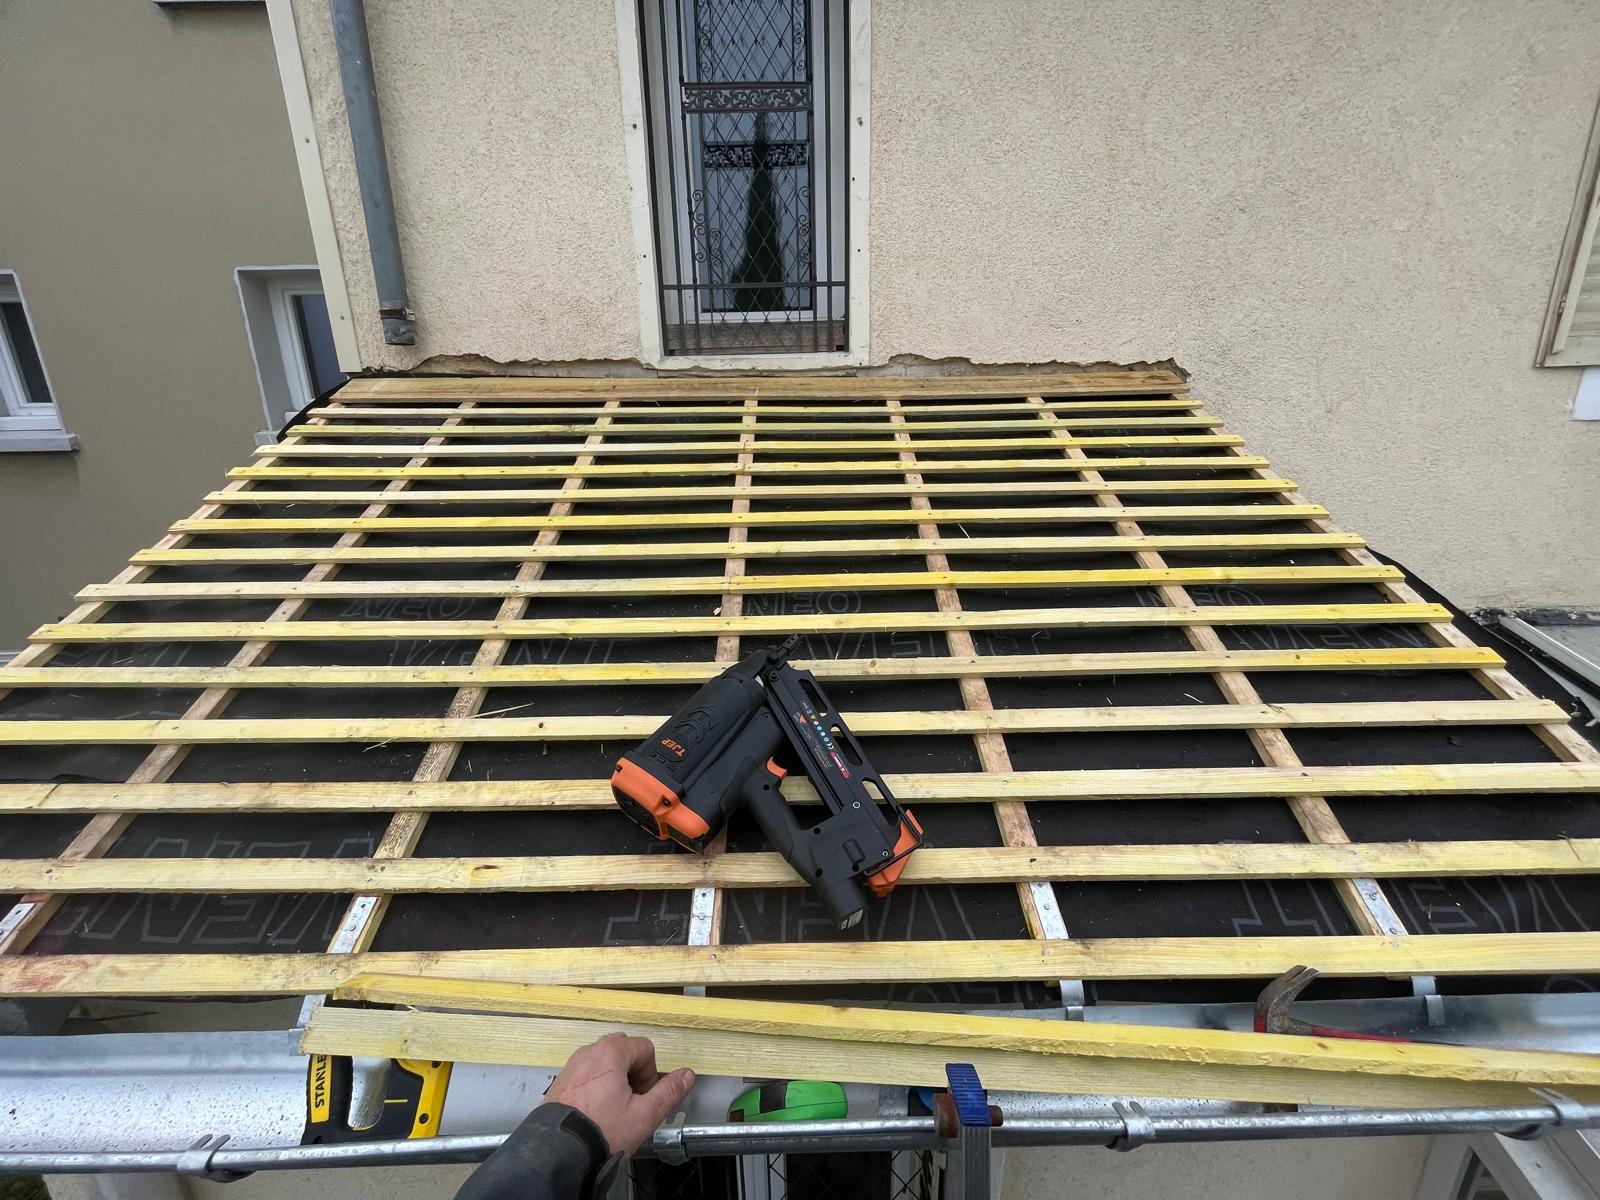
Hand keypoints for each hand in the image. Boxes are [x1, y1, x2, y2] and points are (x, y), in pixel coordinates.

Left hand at [543, 1032, 695, 1156]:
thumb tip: (687, 1075)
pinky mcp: (560, 1082)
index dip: (651, 1073)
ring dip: (614, 1079)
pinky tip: (595, 1112)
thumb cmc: (602, 1132)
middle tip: (632, 1102)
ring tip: (613, 1110)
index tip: (645, 1097)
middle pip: (623, 1050)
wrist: (559, 1153)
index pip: (644, 1048)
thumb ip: (669, 1092)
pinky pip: (585, 1074)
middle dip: (633, 1072)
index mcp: (610, 1053)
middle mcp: (588, 1053)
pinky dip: (595, 1086)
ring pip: (603, 1062)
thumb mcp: (644, 1115)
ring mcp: (572, 1066)